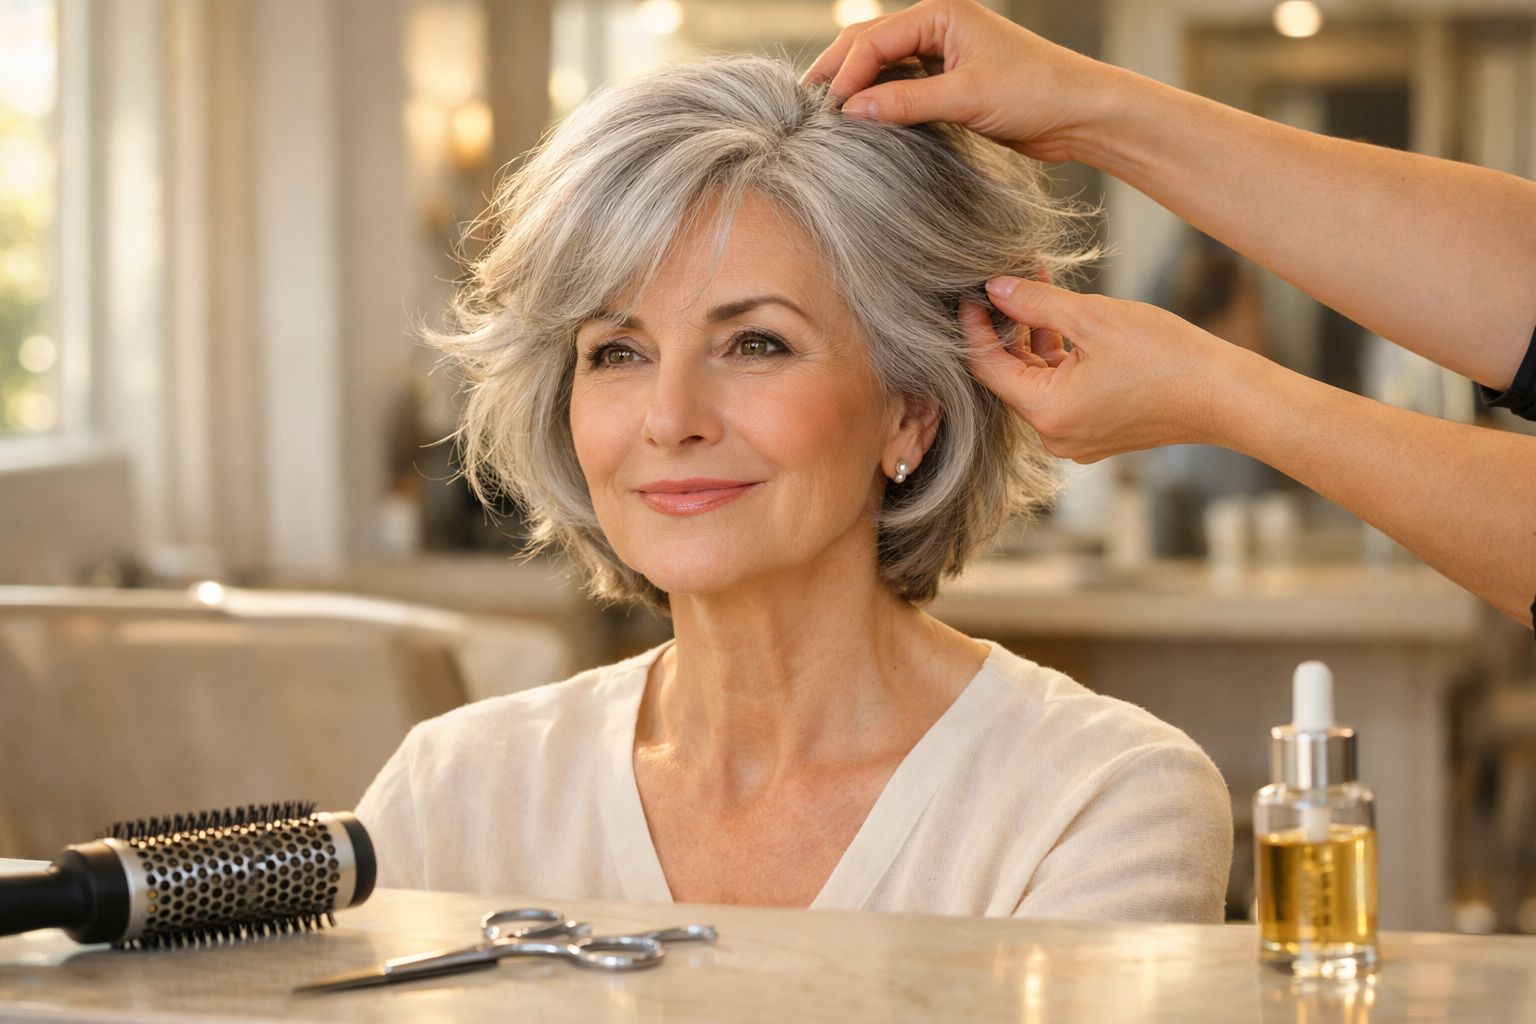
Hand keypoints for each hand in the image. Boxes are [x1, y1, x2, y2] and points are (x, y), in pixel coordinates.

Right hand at [800, 0, 1120, 162]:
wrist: (1079, 114)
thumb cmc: (1036, 92)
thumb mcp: (966, 97)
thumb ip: (907, 102)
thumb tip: (854, 111)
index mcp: (940, 15)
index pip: (874, 40)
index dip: (846, 73)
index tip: (828, 110)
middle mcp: (937, 28)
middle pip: (870, 45)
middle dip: (839, 73)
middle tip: (807, 107)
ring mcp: (942, 54)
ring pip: (882, 66)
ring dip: (856, 88)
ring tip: (827, 116)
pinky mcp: (948, 82)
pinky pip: (900, 87)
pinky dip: (879, 102)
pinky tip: (863, 122)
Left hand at [961, 277, 1246, 461]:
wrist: (1226, 396)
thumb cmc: (1167, 358)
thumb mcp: (1094, 318)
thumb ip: (1037, 303)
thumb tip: (995, 287)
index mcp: (1047, 412)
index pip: (986, 367)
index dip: (973, 327)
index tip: (971, 292)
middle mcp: (1054, 435)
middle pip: (1010, 376)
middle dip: (1008, 326)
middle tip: (1007, 280)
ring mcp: (1076, 437)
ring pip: (1037, 381)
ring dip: (1034, 337)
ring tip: (1038, 287)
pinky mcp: (1097, 432)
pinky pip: (1063, 392)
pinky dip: (1059, 358)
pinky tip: (1064, 319)